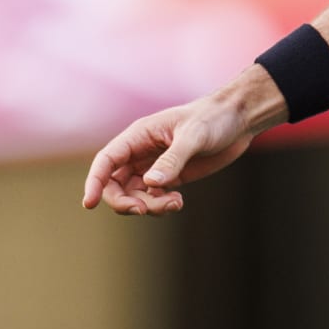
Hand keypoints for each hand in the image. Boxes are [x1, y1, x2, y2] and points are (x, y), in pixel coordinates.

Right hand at [81, 85, 267, 215]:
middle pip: (114, 184)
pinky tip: (178, 201)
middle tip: (142, 209)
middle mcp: (142, 152)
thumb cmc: (214, 118)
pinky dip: (160, 206)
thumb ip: (172, 160)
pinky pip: (153, 198)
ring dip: (147, 206)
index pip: (106, 160)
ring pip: (134, 195)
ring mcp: (155, 166)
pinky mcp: (171, 177)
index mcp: (139, 135)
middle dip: (123, 201)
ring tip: (174, 203)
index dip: (94, 182)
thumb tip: (149, 183)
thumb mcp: (194, 136)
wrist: (239, 119)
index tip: (89, 204)